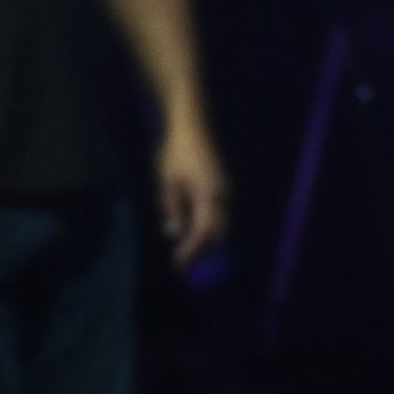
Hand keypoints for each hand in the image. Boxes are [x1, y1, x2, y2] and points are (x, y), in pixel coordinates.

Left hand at [155, 117, 227, 269]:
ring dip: (207, 241)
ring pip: (222, 225)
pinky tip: (195, 232)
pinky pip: (221, 215)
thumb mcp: (167, 183)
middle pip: (218, 233)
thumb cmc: (176, 154)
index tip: (177, 265)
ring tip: (187, 252)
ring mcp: (226, 191)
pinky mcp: (224, 188)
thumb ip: (172, 209)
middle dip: (201, 252)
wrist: (192, 128)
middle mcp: (222, 196)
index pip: (203, 233)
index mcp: (208, 196)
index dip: (191, 252)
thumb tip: (174, 234)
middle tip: (182, 263)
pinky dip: (210, 229)